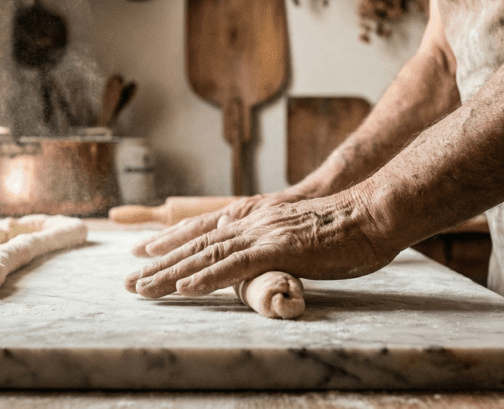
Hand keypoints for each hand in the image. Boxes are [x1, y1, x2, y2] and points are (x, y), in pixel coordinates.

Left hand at [123, 192, 399, 297]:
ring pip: (206, 255)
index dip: (172, 240)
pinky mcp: (279, 248)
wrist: (374, 212)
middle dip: (159, 263)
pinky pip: (235, 266)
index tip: (145, 252)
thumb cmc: (346, 226)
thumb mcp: (301, 230)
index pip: (204, 228)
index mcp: (257, 215)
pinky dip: (206, 277)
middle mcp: (252, 220)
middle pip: (196, 243)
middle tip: (130, 281)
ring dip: (171, 274)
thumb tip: (261, 250)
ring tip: (143, 290)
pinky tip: (184, 289)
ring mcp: (263, 232)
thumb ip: (275, 238)